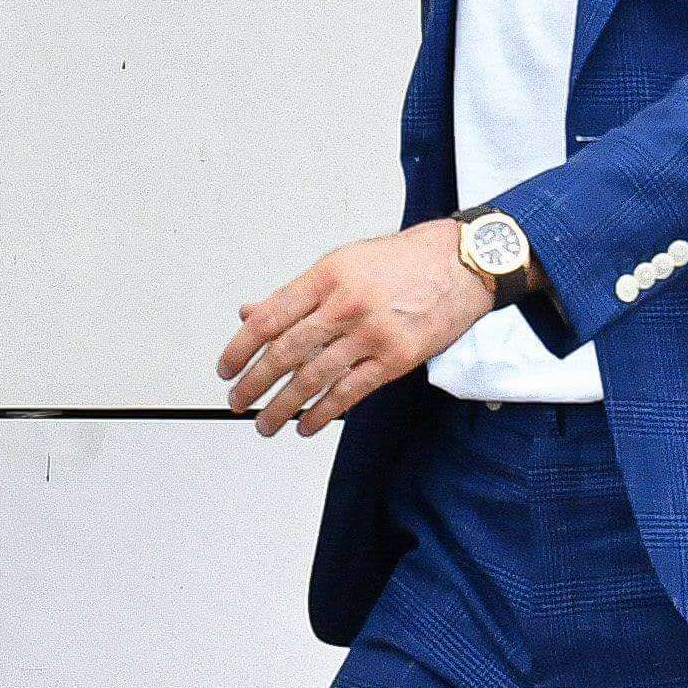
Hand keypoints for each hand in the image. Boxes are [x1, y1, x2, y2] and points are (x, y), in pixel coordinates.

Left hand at [220, 221, 495, 435]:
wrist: (461, 264)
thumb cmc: (401, 262)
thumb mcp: (342, 263)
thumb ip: (297, 293)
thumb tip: (251, 313)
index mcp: (326, 277)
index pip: (269, 318)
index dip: (240, 348)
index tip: (226, 368)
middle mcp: (346, 304)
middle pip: (285, 352)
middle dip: (255, 383)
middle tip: (237, 401)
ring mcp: (372, 333)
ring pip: (314, 378)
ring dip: (283, 407)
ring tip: (265, 423)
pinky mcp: (396, 358)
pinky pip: (350, 393)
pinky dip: (323, 414)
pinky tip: (306, 426)